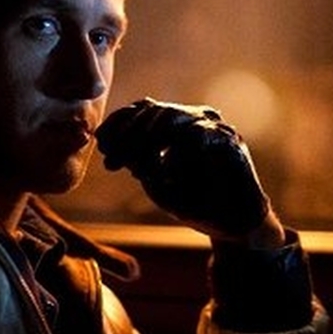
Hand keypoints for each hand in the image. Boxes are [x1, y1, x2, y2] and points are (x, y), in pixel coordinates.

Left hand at [95, 98, 271, 239]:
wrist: (232, 224)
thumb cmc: (193, 202)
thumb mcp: (155, 182)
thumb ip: (136, 160)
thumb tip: (112, 142)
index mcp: (176, 123)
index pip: (143, 109)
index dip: (119, 122)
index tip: (100, 142)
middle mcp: (195, 119)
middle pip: (155, 110)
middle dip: (129, 135)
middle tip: (113, 159)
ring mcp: (215, 128)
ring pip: (174, 118)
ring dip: (150, 143)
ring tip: (139, 169)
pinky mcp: (231, 142)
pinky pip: (200, 138)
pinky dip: (180, 156)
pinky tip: (169, 174)